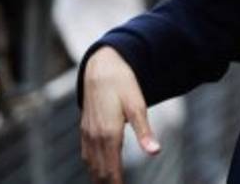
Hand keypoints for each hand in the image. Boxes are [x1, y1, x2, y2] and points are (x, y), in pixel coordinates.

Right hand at [81, 47, 159, 183]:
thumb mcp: (137, 105)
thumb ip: (145, 131)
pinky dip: (92, 167)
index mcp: (109, 134)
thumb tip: (155, 152)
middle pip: (100, 171)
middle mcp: (95, 137)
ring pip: (91, 165)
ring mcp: (87, 133)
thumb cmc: (122, 84)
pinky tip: (96, 171)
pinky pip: (86, 155)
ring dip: (98, 178)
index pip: (112, 170)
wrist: (101, 66)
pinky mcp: (84, 129)